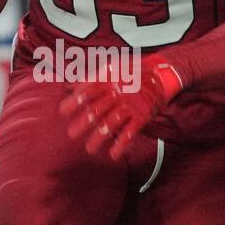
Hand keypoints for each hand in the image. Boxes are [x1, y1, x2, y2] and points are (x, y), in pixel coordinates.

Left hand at [60, 54, 183, 160]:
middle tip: (72, 134)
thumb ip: (90, 79)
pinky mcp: (142, 116)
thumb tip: (69, 86)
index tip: (63, 112)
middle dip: (82, 124)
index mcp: (107, 81)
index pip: (87, 92)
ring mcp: (129, 106)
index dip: (73, 102)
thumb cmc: (132, 71)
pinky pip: (130, 132)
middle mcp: (116, 94)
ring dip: (98, 138)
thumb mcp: (110, 69)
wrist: (161, 73)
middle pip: (96, 111)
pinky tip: (114, 155)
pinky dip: (122, 145)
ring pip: (110, 124)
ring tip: (90, 149)